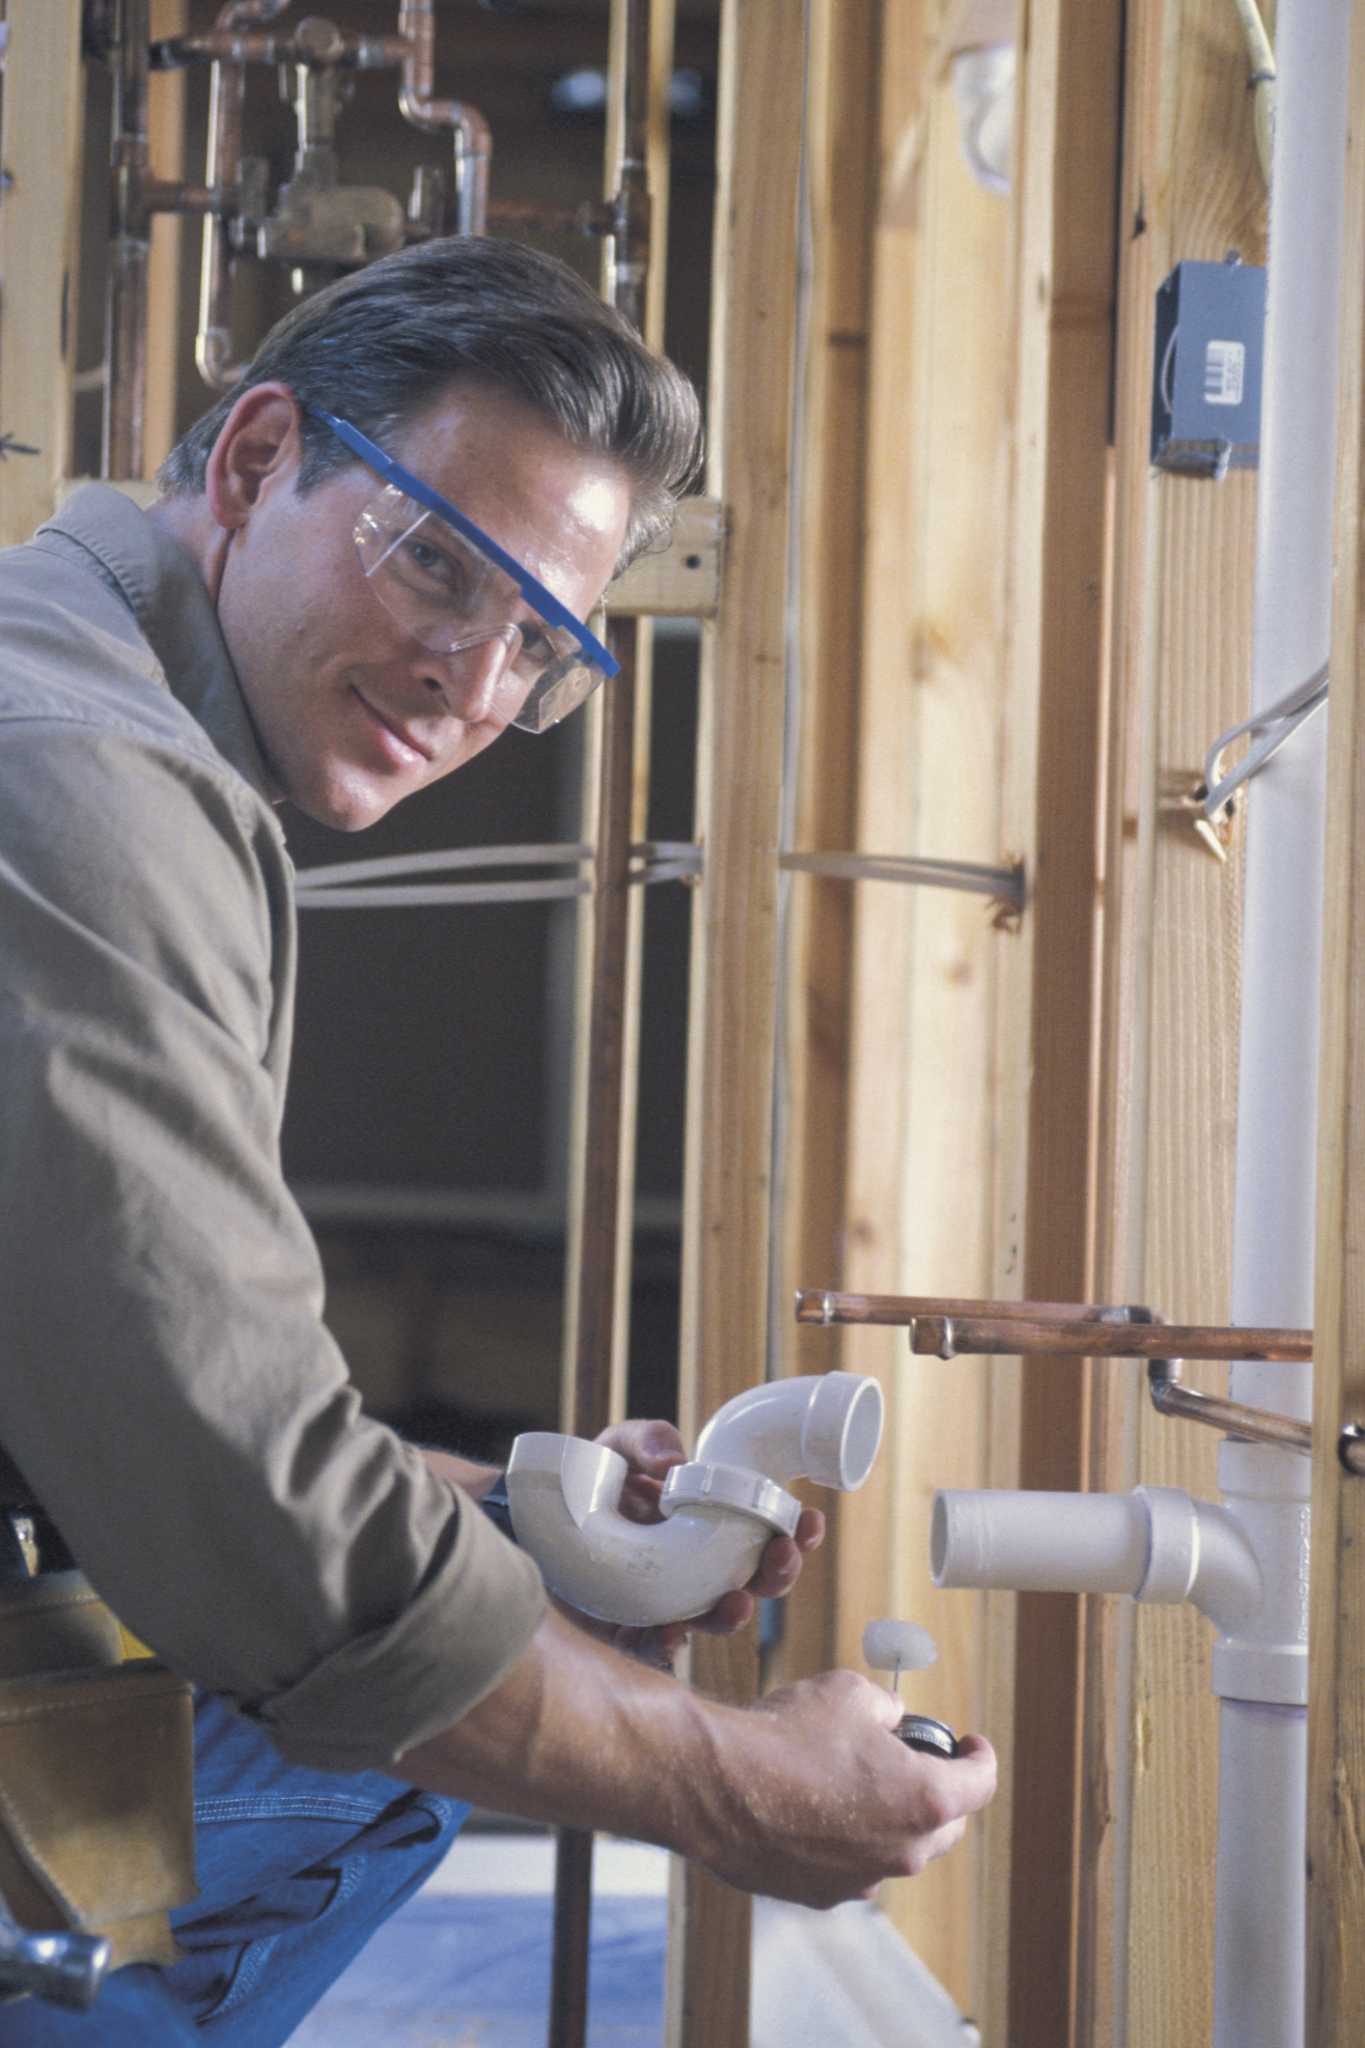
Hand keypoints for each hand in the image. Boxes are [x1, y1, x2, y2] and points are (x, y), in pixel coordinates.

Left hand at [590, 1418, 825, 1663]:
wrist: (535, 1516)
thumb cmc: (590, 1479)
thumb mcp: (621, 1446)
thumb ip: (648, 1440)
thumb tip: (677, 1460)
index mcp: (711, 1526)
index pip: (767, 1536)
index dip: (796, 1534)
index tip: (810, 1519)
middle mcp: (698, 1568)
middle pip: (754, 1583)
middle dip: (778, 1574)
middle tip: (780, 1555)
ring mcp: (667, 1602)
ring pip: (714, 1620)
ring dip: (732, 1615)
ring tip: (736, 1602)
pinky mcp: (627, 1630)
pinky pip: (655, 1648)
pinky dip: (667, 1645)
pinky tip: (673, 1634)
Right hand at [695, 1669, 996, 1907]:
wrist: (719, 1785)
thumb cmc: (789, 1734)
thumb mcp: (851, 1692)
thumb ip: (886, 1710)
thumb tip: (889, 1720)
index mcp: (926, 1800)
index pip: (980, 1783)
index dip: (979, 1757)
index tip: (970, 1744)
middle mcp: (903, 1852)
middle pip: (945, 1826)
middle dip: (938, 1792)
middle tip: (913, 1761)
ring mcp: (863, 1880)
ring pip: (896, 1850)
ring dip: (890, 1820)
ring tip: (853, 1783)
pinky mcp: (822, 1895)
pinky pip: (852, 1867)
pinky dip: (848, 1842)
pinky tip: (815, 1810)